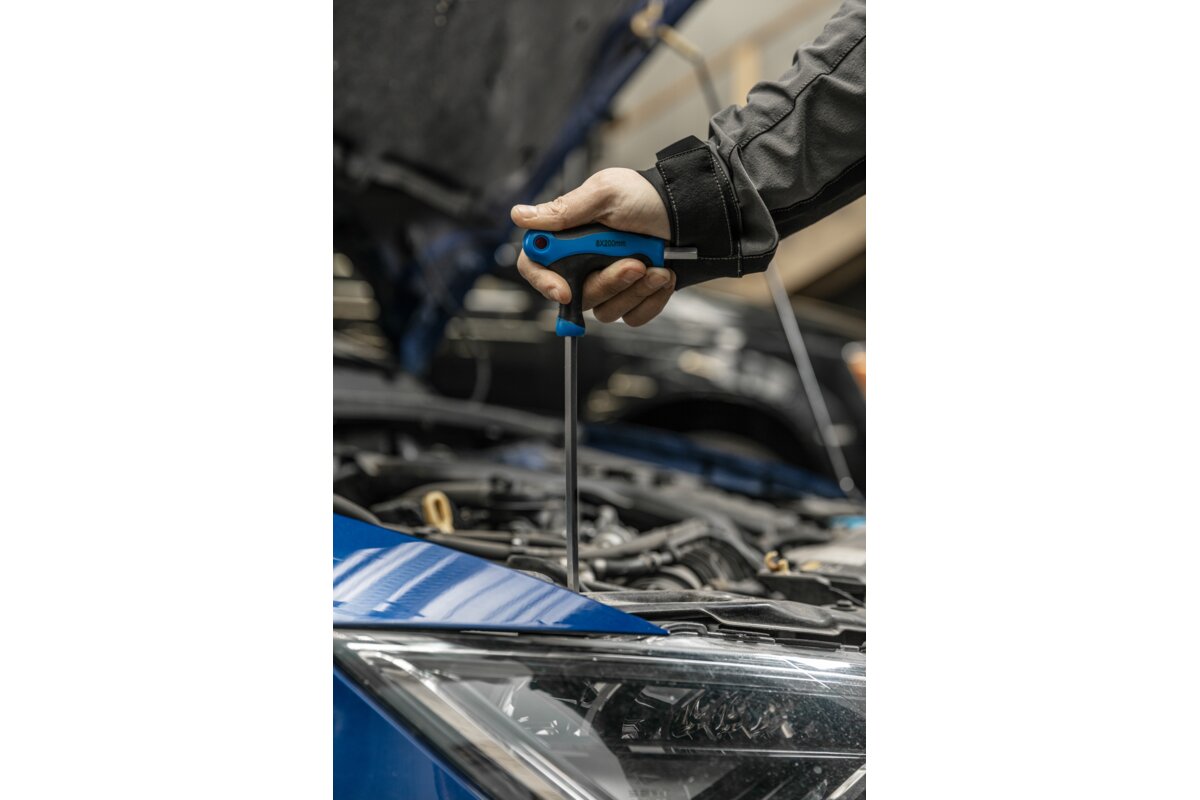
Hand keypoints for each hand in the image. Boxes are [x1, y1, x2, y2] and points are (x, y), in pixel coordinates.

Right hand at [511, 168, 674, 326]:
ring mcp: (608, 282)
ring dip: (635, 290)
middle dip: (608, 282)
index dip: (542, 281)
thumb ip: (565, 210)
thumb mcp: (606, 194)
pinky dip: (651, 299)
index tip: (563, 289)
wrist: (693, 214)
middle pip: (574, 295)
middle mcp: (584, 263)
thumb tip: (519, 216)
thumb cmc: (649, 198)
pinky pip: (632, 317)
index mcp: (570, 236)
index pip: (534, 265)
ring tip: (656, 266)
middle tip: (634, 264)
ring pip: (605, 310)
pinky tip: (663, 276)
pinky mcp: (633, 298)